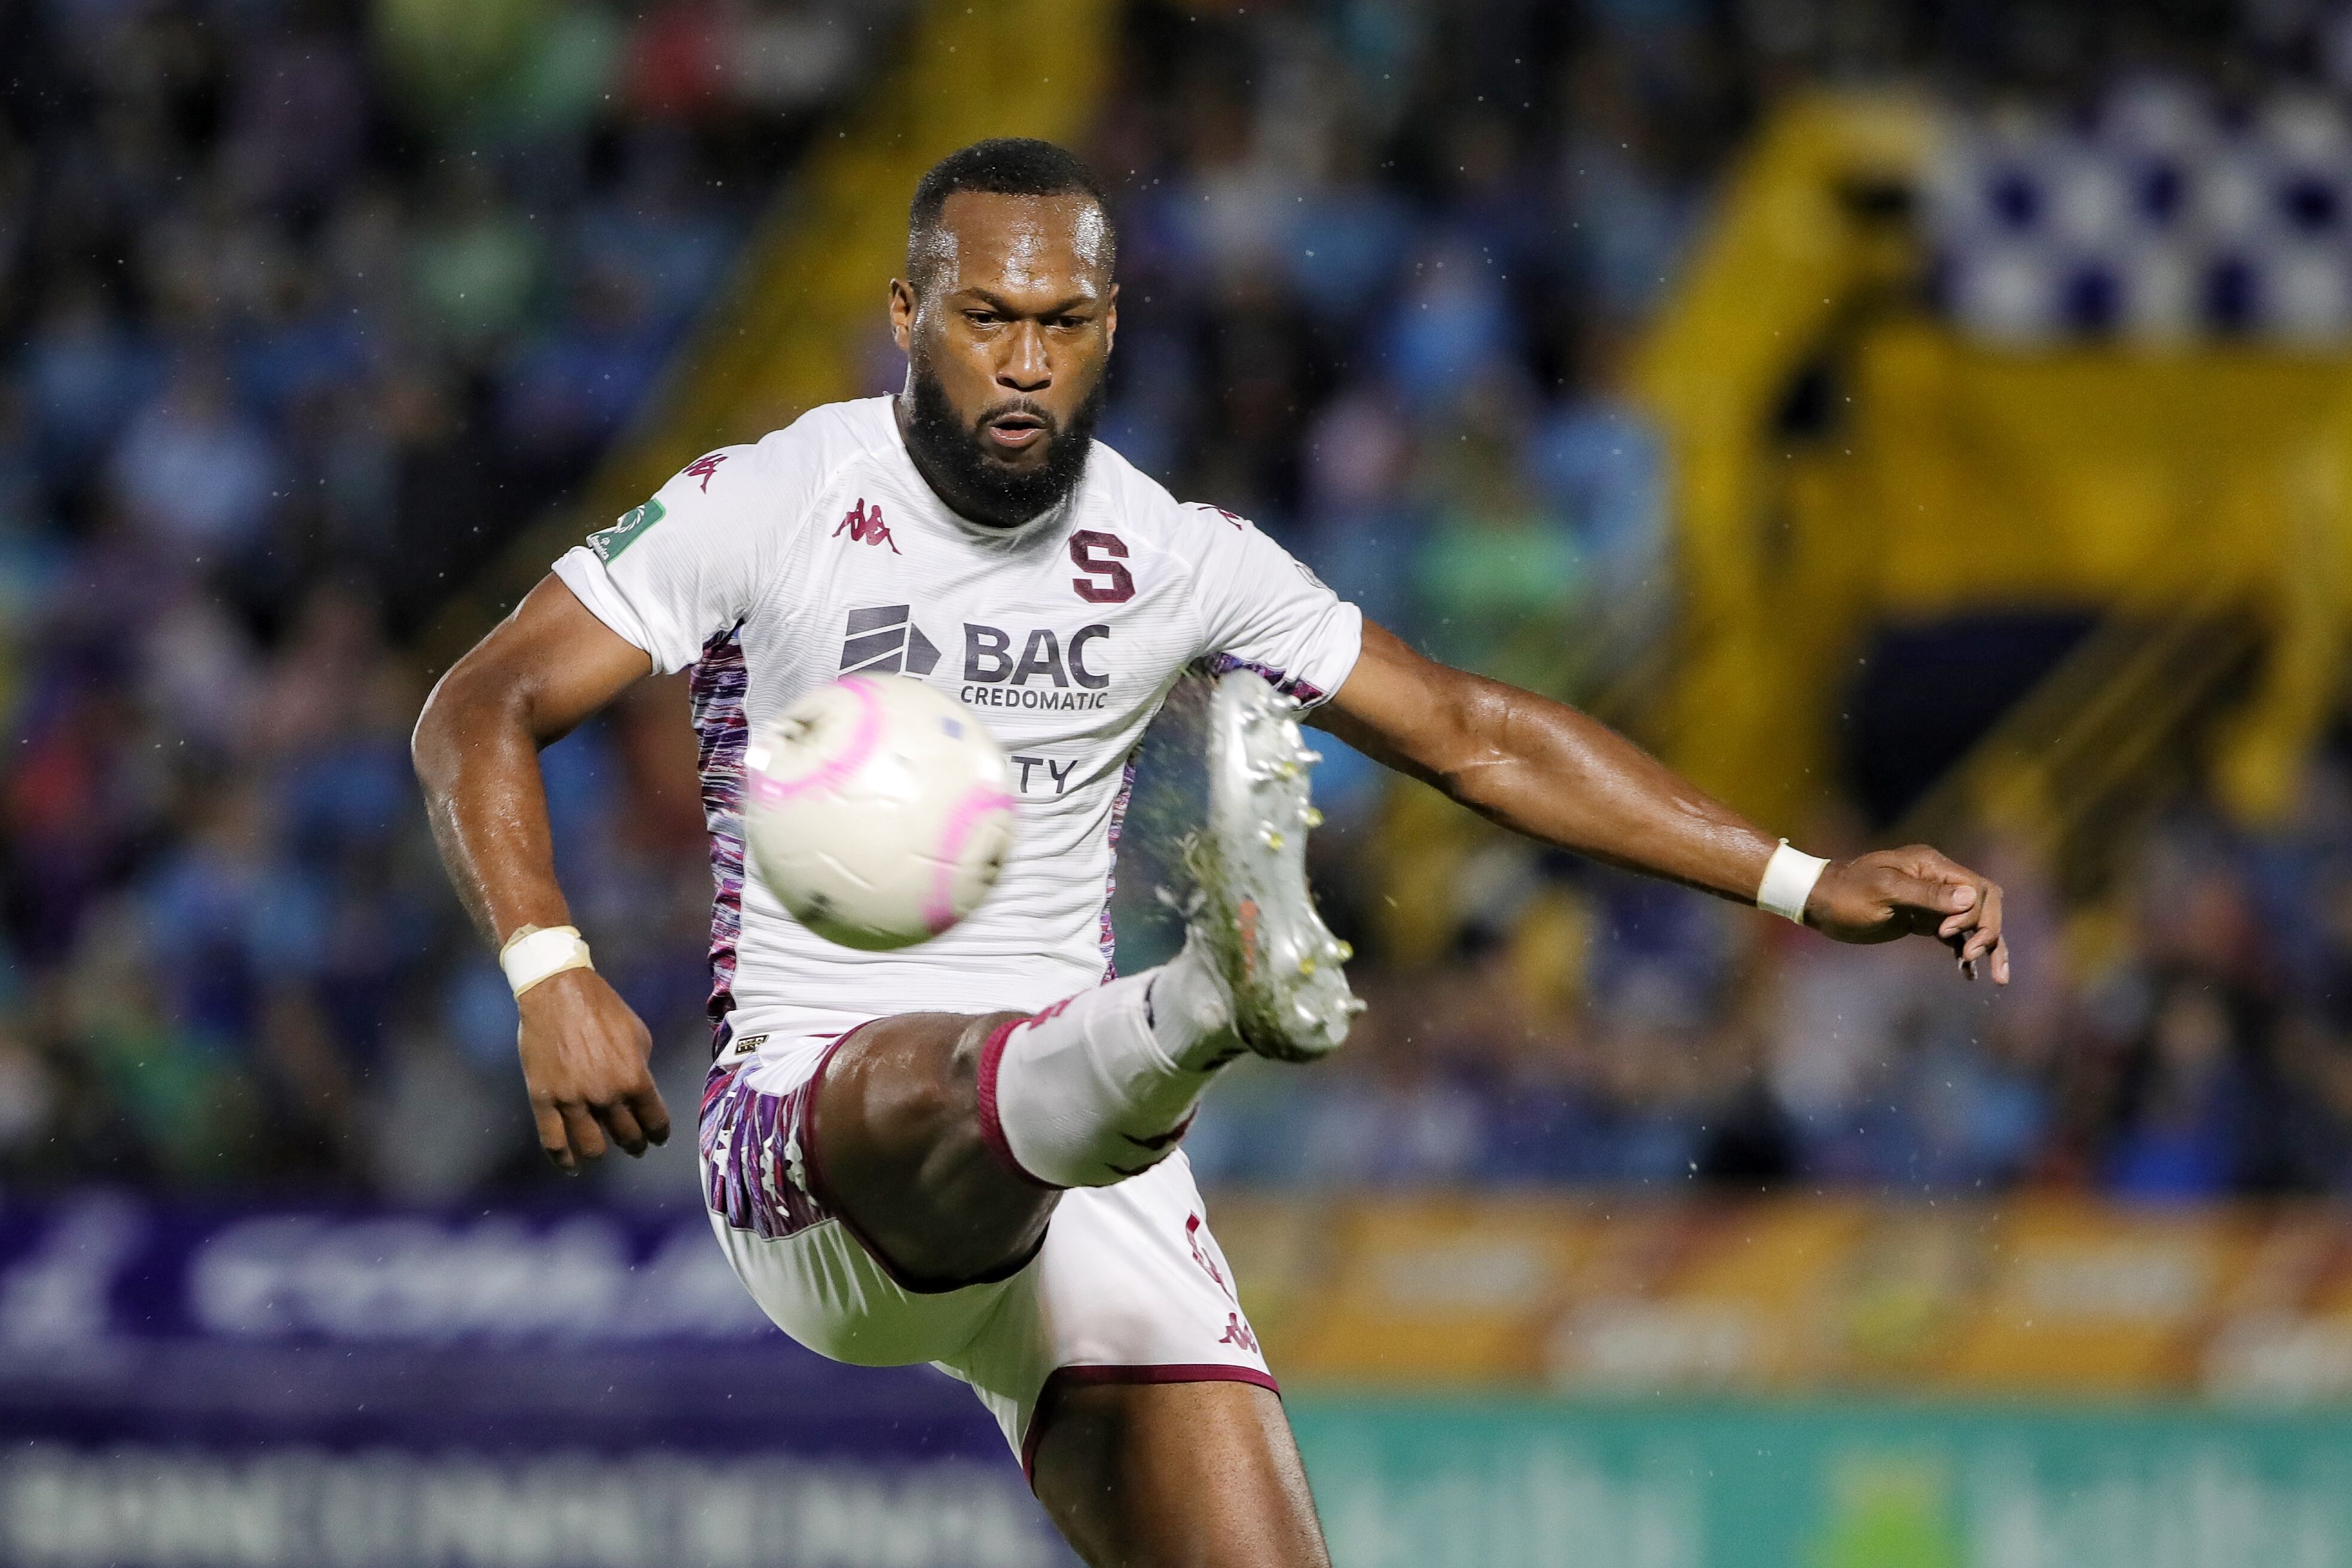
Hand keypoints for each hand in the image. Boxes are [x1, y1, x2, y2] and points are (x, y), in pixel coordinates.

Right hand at [516, 968, 671, 1171]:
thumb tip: (640, 1094)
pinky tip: (571, 1166)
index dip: (658, 1134)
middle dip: (634, 1145)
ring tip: (602, 1152)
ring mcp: (573, 1101)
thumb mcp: (638, 1036)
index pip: (655, 1121)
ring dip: (600, 1153)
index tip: (657, 1139)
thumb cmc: (603, 1009)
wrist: (558, 993)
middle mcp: (606, 1096)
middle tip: (635, 1147)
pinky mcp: (544, 1100)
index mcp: (635, 1079)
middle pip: (626, 1137)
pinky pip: (553, 1142)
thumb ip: (641, 1069)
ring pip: (592, 1146)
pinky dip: (563, 1160)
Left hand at [1804, 844, 2009, 983]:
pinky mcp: (1922, 920)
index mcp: (1932, 866)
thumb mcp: (1884, 891)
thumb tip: (1971, 897)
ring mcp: (1931, 901)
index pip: (1978, 888)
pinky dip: (1963, 951)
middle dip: (1987, 932)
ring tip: (1997, 977)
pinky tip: (1969, 975)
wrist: (1818, 901)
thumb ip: (1927, 894)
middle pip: (1982, 905)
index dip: (1975, 914)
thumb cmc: (1846, 893)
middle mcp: (1937, 880)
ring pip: (1972, 922)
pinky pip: (1954, 935)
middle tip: (1972, 957)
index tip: (1946, 935)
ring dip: (1986, 946)